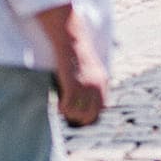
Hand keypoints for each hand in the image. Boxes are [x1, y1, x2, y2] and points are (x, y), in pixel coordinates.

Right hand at [37, 6, 107, 126]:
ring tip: (62, 108)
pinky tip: (58, 104)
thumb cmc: (76, 56)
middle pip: (90, 116)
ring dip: (68, 114)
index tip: (79, 116)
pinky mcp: (73, 84)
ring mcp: (86, 86)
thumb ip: (93, 85)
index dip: (90, 115)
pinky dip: (61, 108)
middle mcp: (97, 86)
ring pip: (78, 114)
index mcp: (103, 83)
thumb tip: (88, 105)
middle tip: (68, 114)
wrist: (71, 41)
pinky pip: (67, 107)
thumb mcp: (91, 71)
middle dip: (79, 119)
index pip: (102, 109)